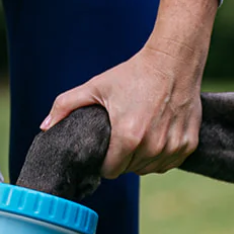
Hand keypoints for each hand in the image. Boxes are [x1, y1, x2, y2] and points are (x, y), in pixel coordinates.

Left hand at [39, 0, 218, 178]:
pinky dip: (162, 154)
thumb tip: (44, 127)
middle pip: (130, 170)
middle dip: (124, 158)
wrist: (174, 62)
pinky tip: (158, 134)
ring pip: (150, 169)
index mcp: (128, 137)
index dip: (105, 160)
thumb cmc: (133, 74)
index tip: (107, 146)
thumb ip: (65, 106)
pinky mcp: (189, 145)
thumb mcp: (96, 86)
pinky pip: (169, 163)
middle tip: (125, 133)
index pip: (110, 171)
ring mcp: (173, 147)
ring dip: (143, 158)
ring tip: (142, 132)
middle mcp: (153, 147)